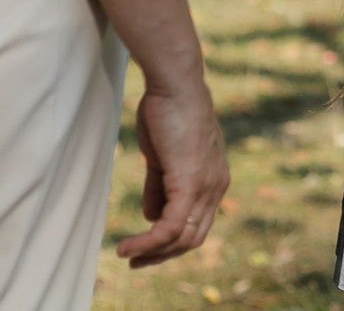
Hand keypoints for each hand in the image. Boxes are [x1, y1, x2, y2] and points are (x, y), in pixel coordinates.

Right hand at [117, 78, 230, 266]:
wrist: (176, 83)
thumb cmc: (168, 111)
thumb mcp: (163, 156)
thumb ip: (159, 187)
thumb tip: (151, 215)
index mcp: (214, 179)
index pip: (198, 223)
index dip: (172, 241)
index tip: (146, 247)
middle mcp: (216, 187)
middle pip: (193, 238)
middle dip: (163, 255)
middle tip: (134, 261)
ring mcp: (206, 186)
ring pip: (183, 238)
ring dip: (153, 253)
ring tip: (126, 254)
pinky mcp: (190, 184)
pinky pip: (169, 226)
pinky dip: (148, 242)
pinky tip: (126, 246)